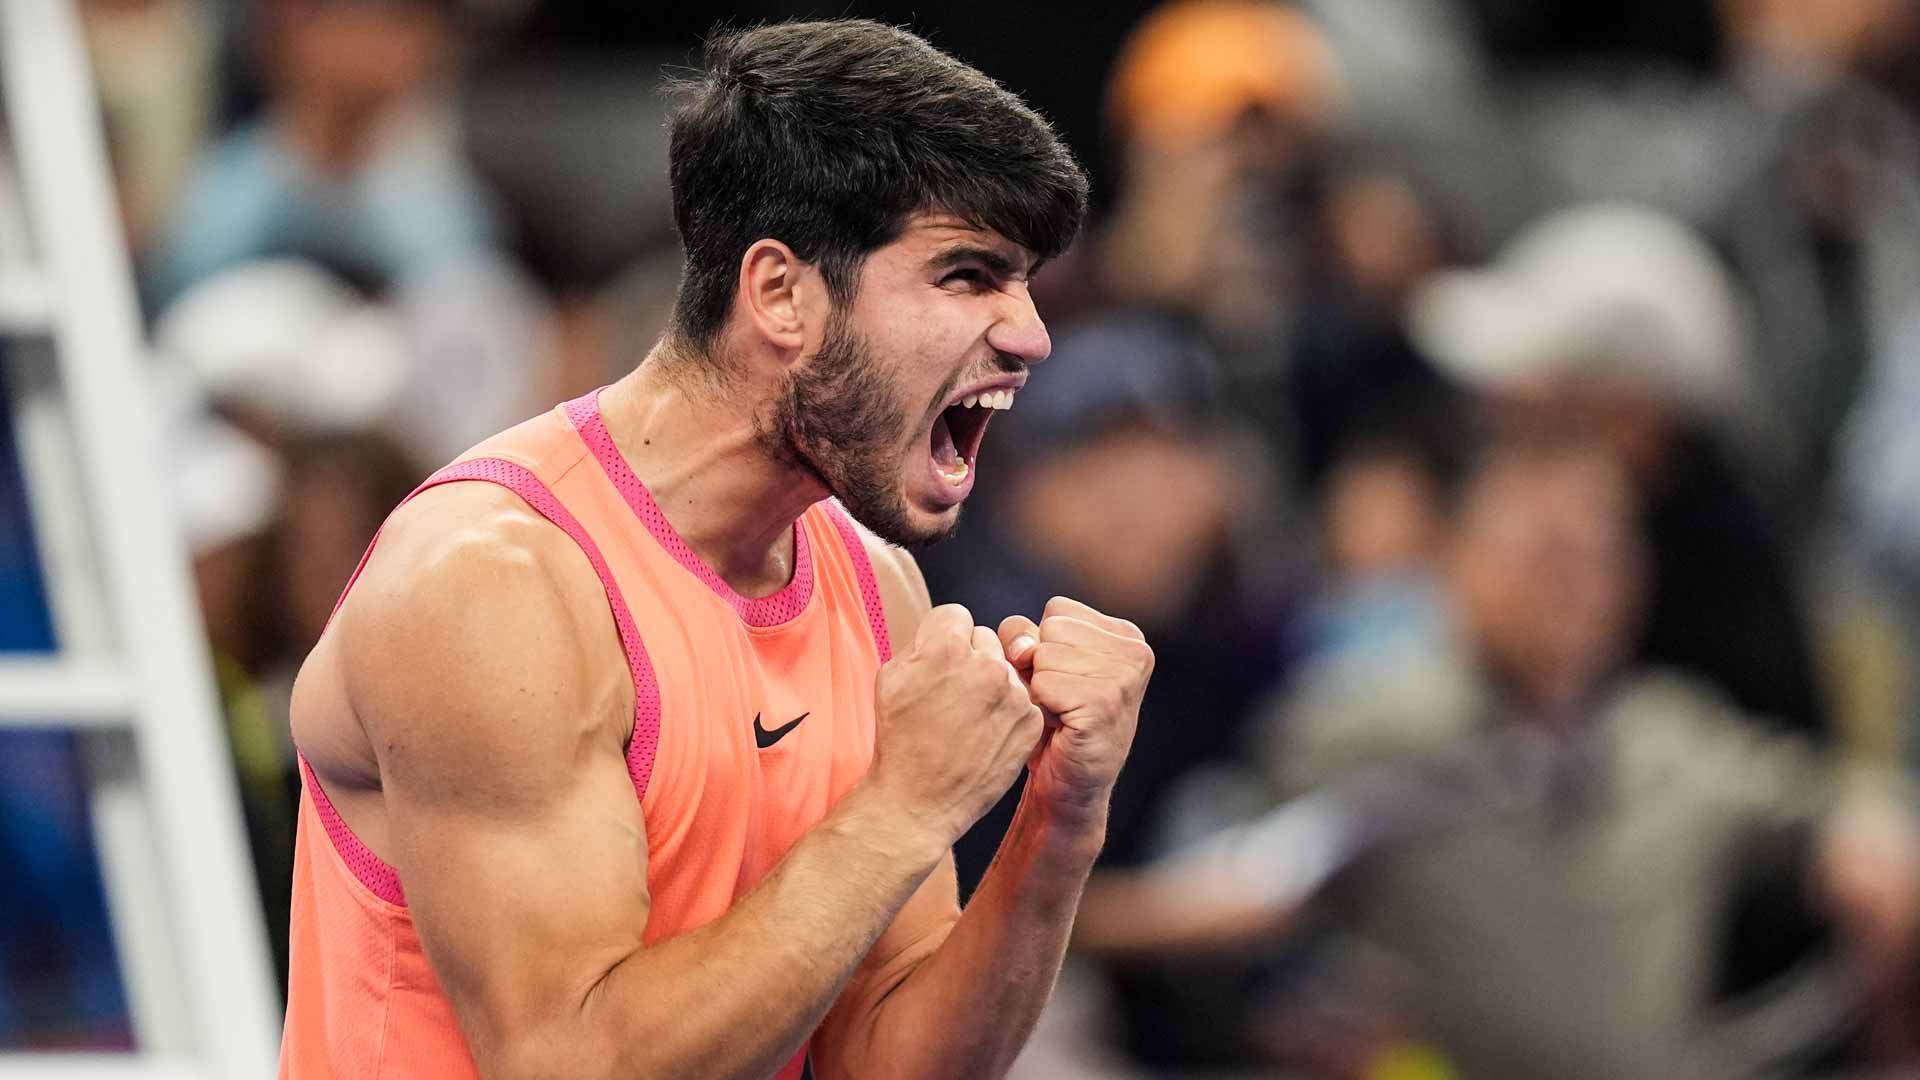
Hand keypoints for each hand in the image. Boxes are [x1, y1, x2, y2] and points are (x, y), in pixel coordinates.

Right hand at [866, 604, 1044, 849]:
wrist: (919, 801)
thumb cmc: (899, 740)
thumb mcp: (891, 677)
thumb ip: (922, 643)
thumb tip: (944, 630)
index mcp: (946, 647)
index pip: (957, 615)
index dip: (945, 638)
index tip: (939, 663)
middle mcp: (985, 664)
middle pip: (985, 639)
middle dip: (971, 659)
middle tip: (952, 695)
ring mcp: (1012, 694)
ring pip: (1006, 670)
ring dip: (991, 686)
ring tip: (967, 719)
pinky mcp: (1030, 721)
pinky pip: (1022, 698)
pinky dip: (1007, 712)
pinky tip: (985, 734)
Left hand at [998, 596, 1152, 824]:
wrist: (1069, 787)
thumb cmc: (1054, 723)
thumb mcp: (1038, 664)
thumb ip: (1024, 637)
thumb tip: (1023, 648)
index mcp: (1126, 635)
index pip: (1057, 610)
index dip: (1042, 645)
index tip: (1061, 679)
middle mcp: (1135, 650)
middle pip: (1049, 628)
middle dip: (1039, 666)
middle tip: (1059, 701)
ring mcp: (1124, 677)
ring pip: (1042, 655)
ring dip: (1038, 689)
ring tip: (1060, 714)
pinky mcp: (1105, 702)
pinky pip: (1043, 684)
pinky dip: (1039, 708)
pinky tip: (1059, 727)